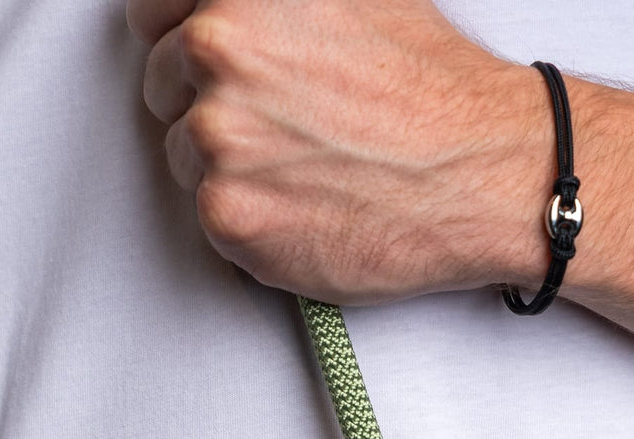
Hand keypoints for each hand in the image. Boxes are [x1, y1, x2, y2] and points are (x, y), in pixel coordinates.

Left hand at [126, 0, 550, 302]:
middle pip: (163, 86)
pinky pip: (212, 220)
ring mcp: (216, 135)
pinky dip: (254, 223)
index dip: (183, 41)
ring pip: (185, 158)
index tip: (215, 69)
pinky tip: (310, 207)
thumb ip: (272, 2)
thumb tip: (225, 12)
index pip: (151, 11)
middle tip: (284, 128)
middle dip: (211, 106)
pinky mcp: (229, 214)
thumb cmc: (433, 90)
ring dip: (233, 169)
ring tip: (309, 169)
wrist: (482, 172)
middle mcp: (216, 48)